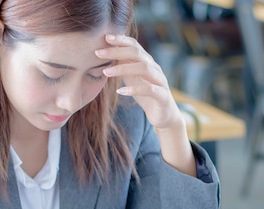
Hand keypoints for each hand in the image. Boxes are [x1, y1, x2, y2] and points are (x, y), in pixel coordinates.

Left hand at [96, 34, 195, 176]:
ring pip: (144, 68)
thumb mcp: (133, 79)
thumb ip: (124, 66)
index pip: (135, 45)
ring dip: (123, 69)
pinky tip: (120, 92)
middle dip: (117, 51)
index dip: (121, 40)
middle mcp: (155, 68)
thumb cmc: (147, 95)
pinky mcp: (163, 96)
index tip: (104, 37)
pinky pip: (149, 89)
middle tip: (98, 52)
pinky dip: (134, 89)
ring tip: (105, 72)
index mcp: (147, 62)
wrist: (164, 116)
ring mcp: (160, 81)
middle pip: (138, 53)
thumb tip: (107, 54)